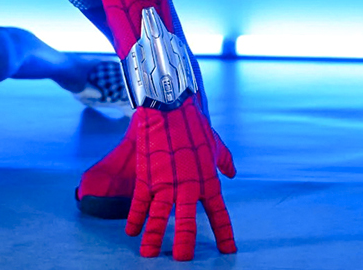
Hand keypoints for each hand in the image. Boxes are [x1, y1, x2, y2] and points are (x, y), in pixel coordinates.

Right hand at [126, 98, 236, 259]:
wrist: (169, 108)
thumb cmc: (194, 125)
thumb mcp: (215, 144)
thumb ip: (225, 161)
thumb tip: (232, 172)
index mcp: (208, 182)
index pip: (219, 214)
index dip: (224, 234)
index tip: (228, 251)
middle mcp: (188, 188)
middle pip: (188, 224)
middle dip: (185, 245)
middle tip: (182, 261)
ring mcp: (165, 184)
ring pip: (159, 219)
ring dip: (154, 238)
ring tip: (149, 255)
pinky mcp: (147, 178)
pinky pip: (139, 204)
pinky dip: (135, 218)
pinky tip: (131, 231)